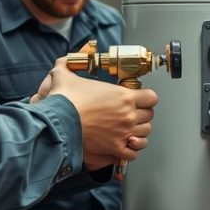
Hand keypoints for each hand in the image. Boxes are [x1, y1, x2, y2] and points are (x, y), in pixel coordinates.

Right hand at [39, 58, 158, 165]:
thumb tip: (71, 57)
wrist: (57, 123)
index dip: (146, 98)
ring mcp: (123, 133)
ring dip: (138, 132)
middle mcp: (128, 115)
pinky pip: (134, 152)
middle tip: (131, 114)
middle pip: (149, 116)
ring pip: (145, 134)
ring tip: (129, 130)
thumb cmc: (64, 101)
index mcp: (124, 96)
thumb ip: (69, 63)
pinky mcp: (115, 148)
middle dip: (142, 114)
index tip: (139, 99)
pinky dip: (131, 149)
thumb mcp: (65, 75)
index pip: (152, 98)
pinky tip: (125, 145)